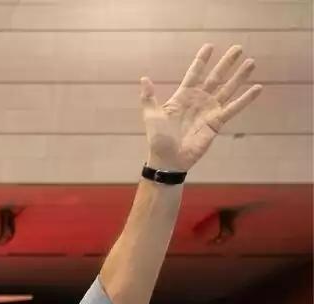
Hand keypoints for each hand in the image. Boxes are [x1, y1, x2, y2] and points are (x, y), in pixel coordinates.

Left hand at [140, 45, 261, 172]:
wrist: (168, 159)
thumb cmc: (158, 138)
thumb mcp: (151, 115)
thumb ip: (149, 97)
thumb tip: (144, 78)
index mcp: (183, 96)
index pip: (195, 73)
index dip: (202, 60)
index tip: (210, 46)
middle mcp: (198, 100)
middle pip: (215, 77)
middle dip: (226, 63)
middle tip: (238, 48)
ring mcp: (209, 110)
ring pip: (227, 89)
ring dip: (239, 76)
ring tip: (251, 62)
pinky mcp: (217, 122)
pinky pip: (233, 108)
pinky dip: (245, 99)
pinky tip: (257, 88)